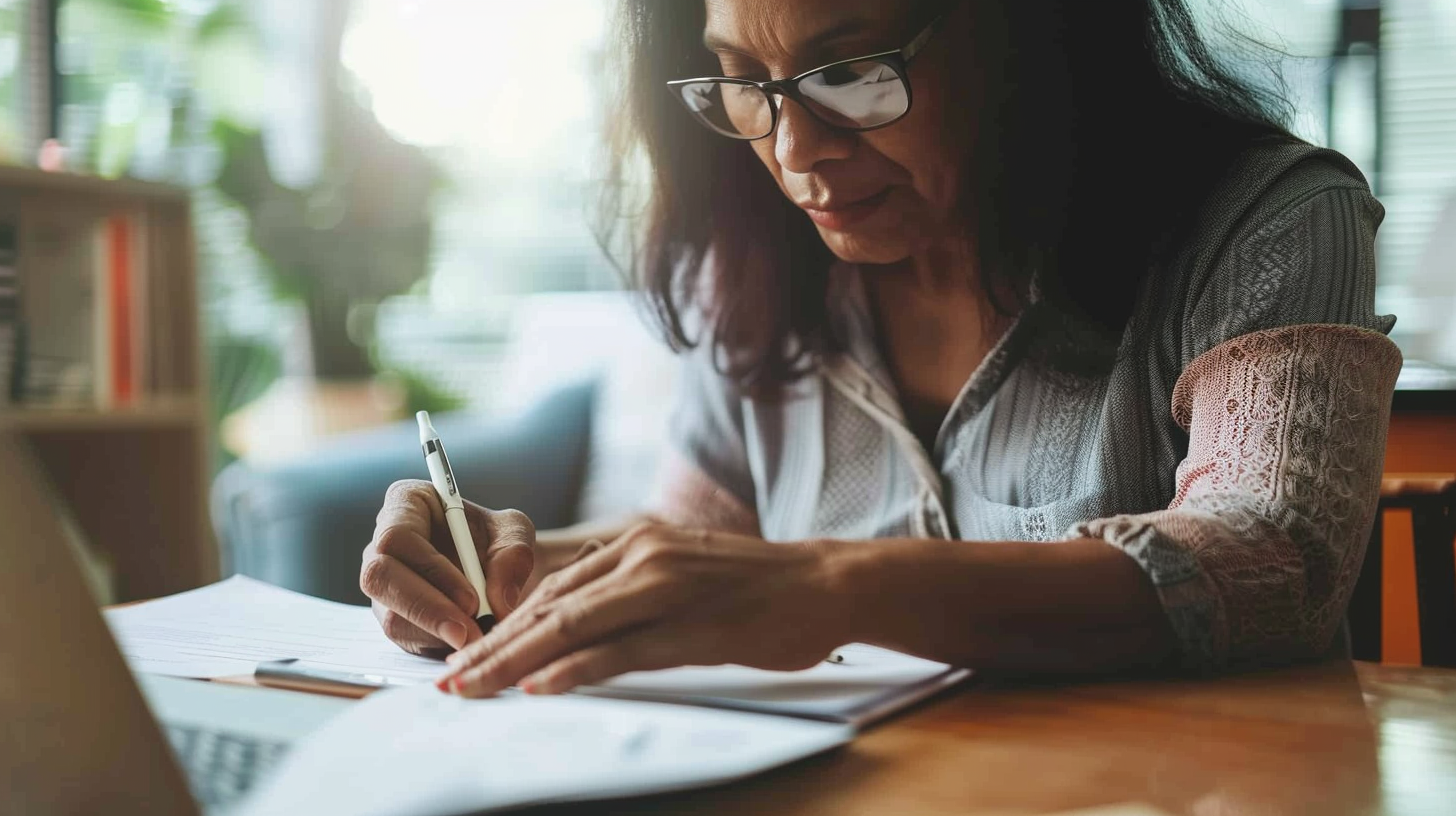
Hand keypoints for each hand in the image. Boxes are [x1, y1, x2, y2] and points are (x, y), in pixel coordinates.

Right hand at [361, 480, 535, 656]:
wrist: (499, 570)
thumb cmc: (499, 540)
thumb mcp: (516, 534)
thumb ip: (513, 555)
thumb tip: (498, 601)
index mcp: (407, 503)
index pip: (397, 536)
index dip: (430, 569)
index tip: (471, 598)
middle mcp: (383, 543)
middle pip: (379, 578)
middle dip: (427, 609)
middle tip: (470, 632)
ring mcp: (384, 585)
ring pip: (391, 615)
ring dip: (437, 633)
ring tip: (479, 639)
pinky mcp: (393, 617)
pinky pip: (404, 638)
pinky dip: (438, 645)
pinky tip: (468, 643)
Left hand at [435, 522, 847, 696]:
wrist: (827, 582)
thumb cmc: (757, 587)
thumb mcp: (682, 575)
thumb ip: (630, 593)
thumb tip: (574, 629)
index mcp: (635, 542)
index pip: (552, 587)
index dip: (503, 624)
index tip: (468, 655)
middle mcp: (641, 555)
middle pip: (549, 607)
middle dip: (492, 647)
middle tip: (448, 681)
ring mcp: (665, 587)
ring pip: (571, 627)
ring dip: (513, 661)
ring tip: (472, 688)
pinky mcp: (692, 627)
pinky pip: (620, 650)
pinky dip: (574, 669)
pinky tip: (539, 686)